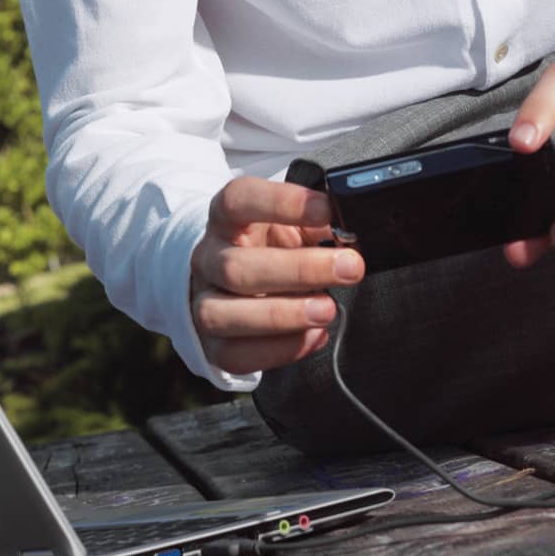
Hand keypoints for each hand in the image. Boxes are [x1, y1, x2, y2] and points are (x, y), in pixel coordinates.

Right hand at [191, 176, 364, 372]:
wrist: (239, 280)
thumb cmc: (273, 246)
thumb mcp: (294, 223)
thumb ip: (320, 225)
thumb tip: (351, 234)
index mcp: (226, 218)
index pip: (238, 200)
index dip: (281, 203)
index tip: (326, 210)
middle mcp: (207, 259)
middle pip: (235, 267)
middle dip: (299, 270)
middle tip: (349, 268)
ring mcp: (203, 302)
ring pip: (222, 314)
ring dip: (283, 315)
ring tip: (327, 309)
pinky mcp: (211, 344)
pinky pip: (235, 355)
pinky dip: (280, 349)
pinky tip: (314, 335)